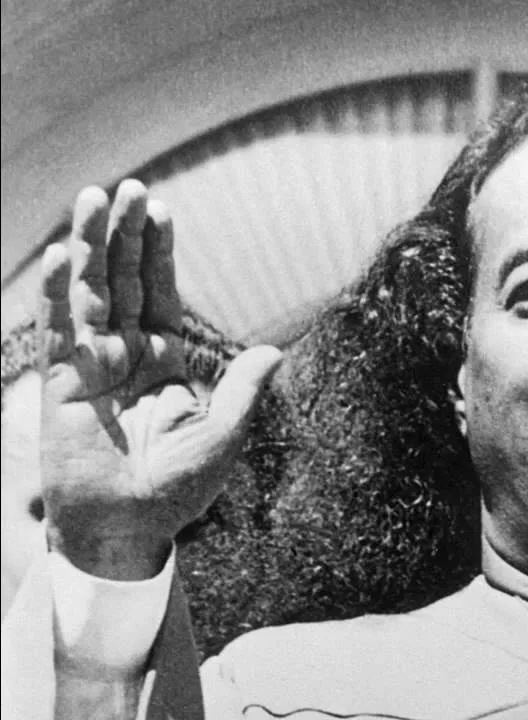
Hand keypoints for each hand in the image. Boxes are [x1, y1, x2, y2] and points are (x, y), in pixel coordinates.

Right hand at [39, 181, 280, 579]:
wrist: (128, 532)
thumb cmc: (178, 491)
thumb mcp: (222, 437)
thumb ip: (242, 393)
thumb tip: (271, 350)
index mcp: (163, 360)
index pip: (159, 293)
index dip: (157, 252)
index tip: (159, 208)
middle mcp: (125, 354)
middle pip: (121, 280)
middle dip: (122, 234)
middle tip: (126, 187)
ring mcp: (90, 366)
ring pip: (89, 294)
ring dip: (88, 247)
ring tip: (92, 198)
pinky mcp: (61, 386)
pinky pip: (58, 331)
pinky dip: (57, 294)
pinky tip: (58, 257)